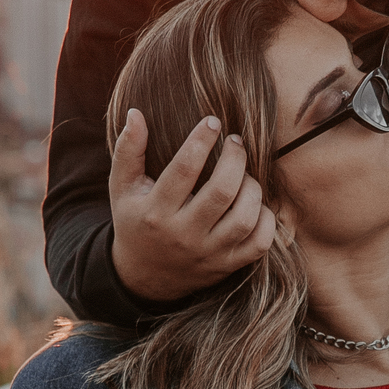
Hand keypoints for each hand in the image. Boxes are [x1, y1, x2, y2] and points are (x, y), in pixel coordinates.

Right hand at [109, 110, 276, 302]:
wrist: (144, 276)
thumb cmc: (136, 220)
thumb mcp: (122, 188)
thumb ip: (128, 150)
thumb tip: (136, 113)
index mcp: (155, 212)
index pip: (183, 170)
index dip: (201, 140)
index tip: (212, 122)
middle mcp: (183, 235)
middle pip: (221, 192)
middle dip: (235, 159)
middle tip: (235, 142)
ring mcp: (208, 253)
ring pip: (244, 218)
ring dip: (252, 188)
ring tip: (245, 173)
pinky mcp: (226, 265)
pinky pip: (259, 244)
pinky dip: (265, 219)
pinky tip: (255, 203)